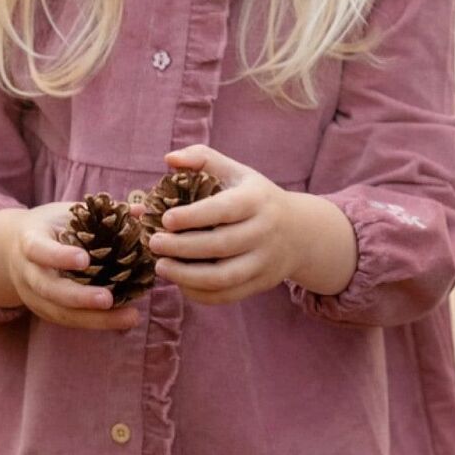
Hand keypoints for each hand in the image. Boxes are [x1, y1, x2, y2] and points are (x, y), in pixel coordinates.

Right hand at [7, 202, 143, 330]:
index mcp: (29, 242)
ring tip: (130, 317)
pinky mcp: (47, 312)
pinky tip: (124, 320)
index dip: (59, 257)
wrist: (12, 250)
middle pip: (50, 290)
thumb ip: (100, 212)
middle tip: (108, 299)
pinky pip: (72, 321)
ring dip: (96, 319)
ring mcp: (35, 297)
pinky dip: (98, 322)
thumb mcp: (65, 212)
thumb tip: (140, 210)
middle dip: (79, 297)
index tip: (84, 260)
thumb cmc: (48, 226)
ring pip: (62, 313)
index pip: (39, 250)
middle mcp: (29, 273)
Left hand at [146, 144, 297, 305]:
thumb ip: (202, 158)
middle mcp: (264, 232)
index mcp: (256, 200)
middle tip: (154, 244)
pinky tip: (180, 283)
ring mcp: (264, 262)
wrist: (300, 232)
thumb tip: (169, 159)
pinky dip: (200, 294)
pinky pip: (227, 295)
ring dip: (187, 276)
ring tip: (161, 267)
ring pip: (224, 277)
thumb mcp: (236, 171)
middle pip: (221, 245)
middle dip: (182, 247)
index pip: (224, 210)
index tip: (166, 219)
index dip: (193, 216)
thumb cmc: (254, 197)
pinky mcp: (260, 284)